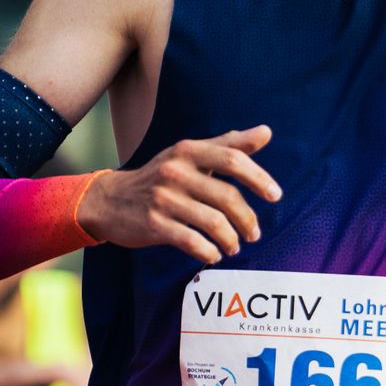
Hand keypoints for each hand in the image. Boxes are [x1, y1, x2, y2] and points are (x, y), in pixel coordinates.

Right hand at [76, 127, 281, 262]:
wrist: (110, 200)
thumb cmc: (161, 176)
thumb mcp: (190, 154)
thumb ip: (229, 144)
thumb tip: (266, 132)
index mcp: (188, 150)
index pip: (233, 159)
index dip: (259, 177)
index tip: (275, 195)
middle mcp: (176, 171)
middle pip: (227, 196)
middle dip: (248, 219)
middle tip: (255, 233)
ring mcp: (163, 199)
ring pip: (213, 222)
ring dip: (231, 238)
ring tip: (235, 245)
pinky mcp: (154, 224)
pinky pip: (191, 241)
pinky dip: (209, 250)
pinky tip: (215, 254)